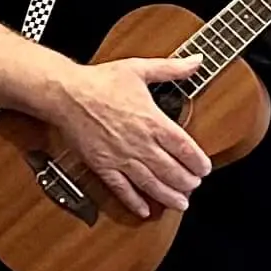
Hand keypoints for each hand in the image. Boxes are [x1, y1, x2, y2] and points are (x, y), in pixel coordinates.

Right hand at [48, 53, 209, 217]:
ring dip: (168, 196)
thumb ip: (171, 68)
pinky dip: (133, 201)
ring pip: (151, 183)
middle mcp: (140, 143)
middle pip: (171, 170)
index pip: (184, 148)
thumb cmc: (99, 82)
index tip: (204, 169)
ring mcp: (121, 157)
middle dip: (187, 182)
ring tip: (180, 203)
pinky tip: (143, 210)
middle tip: (194, 186)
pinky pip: (121, 189)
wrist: (66, 95)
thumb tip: (196, 61)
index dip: (198, 162)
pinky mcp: (103, 165)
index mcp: (152, 121)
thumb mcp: (139, 68)